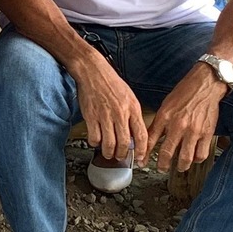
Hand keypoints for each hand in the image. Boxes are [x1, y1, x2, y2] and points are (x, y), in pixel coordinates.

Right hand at [68, 48, 148, 164]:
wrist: (94, 71)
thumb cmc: (112, 83)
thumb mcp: (130, 98)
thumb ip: (133, 116)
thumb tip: (134, 136)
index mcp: (132, 108)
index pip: (141, 135)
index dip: (141, 151)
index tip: (140, 159)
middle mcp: (120, 113)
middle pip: (124, 143)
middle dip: (122, 155)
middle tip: (120, 157)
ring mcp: (105, 116)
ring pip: (109, 144)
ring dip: (109, 153)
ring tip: (108, 153)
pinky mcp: (91, 116)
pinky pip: (94, 137)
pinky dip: (95, 143)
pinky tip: (96, 141)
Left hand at [143, 65, 226, 172]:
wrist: (205, 85)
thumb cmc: (184, 93)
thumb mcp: (166, 106)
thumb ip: (160, 122)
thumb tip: (150, 138)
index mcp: (165, 117)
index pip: (151, 140)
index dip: (145, 154)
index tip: (141, 162)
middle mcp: (178, 125)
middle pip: (167, 153)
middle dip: (162, 165)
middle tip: (161, 168)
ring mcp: (193, 131)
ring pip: (185, 158)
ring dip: (181, 166)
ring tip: (179, 167)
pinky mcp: (206, 133)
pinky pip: (201, 154)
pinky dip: (196, 159)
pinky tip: (194, 158)